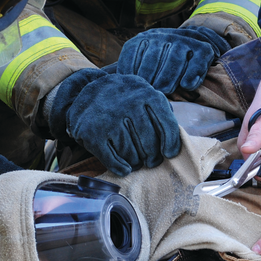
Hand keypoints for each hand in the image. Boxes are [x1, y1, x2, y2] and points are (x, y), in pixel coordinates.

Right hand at [47, 69, 180, 175]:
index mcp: (146, 94)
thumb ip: (161, 111)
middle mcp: (128, 105)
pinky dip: (121, 168)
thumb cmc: (124, 99)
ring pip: (131, 155)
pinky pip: (113, 160)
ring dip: (136, 163)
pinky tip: (125, 168)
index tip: (168, 154)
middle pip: (149, 144)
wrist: (86, 92)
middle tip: (151, 161)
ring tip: (136, 161)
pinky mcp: (92, 134)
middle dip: (153, 157)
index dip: (171, 144)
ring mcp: (109, 120)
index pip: (166, 125)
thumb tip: (174, 139)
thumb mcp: (144, 94)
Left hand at [116, 26, 229, 93]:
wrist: (192, 44)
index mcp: (144, 38)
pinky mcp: (203, 48)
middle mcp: (163, 36)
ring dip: (169, 75)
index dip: (131, 70)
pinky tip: (187, 85)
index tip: (130, 87)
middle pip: (154, 56)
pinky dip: (193, 72)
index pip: (133, 52)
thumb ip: (123, 69)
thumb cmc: (159, 63)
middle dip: (150, 75)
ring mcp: (184, 40)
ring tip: (165, 90)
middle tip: (149, 92)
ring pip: (175, 58)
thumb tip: (97, 78)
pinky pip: (198, 60)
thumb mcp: (140, 60)